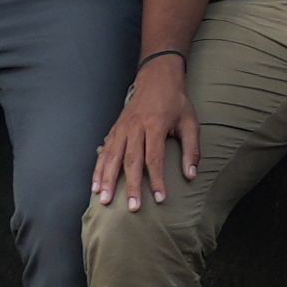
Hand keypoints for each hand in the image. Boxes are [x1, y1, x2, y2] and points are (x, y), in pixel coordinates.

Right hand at [94, 63, 198, 208]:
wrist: (156, 79)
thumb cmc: (175, 103)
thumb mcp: (190, 122)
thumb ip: (191, 149)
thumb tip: (191, 175)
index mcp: (155, 125)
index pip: (155, 158)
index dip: (158, 180)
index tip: (160, 199)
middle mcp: (135, 128)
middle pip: (131, 161)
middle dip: (131, 186)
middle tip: (132, 207)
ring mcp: (122, 129)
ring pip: (112, 157)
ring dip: (107, 180)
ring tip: (104, 200)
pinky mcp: (114, 130)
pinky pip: (104, 152)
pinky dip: (98, 169)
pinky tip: (95, 185)